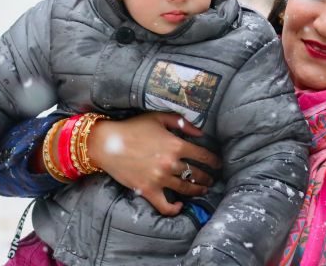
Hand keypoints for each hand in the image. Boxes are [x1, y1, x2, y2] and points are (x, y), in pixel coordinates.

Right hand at [87, 112, 220, 215]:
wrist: (107, 143)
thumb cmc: (132, 128)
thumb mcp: (158, 118)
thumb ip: (181, 123)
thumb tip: (200, 133)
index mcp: (176, 145)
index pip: (204, 156)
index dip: (214, 161)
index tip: (218, 164)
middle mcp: (170, 163)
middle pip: (197, 174)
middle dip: (207, 177)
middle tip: (211, 178)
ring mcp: (159, 179)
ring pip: (186, 189)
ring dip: (197, 190)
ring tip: (202, 189)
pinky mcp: (148, 190)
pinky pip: (165, 206)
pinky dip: (175, 208)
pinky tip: (180, 205)